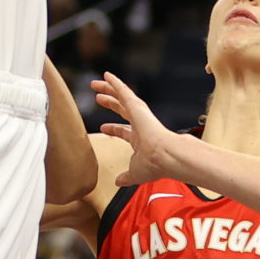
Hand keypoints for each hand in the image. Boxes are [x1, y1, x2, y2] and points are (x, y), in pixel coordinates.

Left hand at [93, 71, 188, 186]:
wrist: (164, 155)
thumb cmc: (153, 165)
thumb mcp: (135, 172)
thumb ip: (126, 176)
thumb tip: (118, 183)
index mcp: (140, 139)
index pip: (123, 131)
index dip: (113, 129)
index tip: (103, 127)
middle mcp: (140, 124)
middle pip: (121, 110)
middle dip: (109, 103)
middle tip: (98, 98)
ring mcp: (138, 114)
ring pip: (121, 97)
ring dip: (109, 89)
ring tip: (96, 83)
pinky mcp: (136, 105)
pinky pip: (123, 90)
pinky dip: (114, 82)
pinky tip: (106, 76)